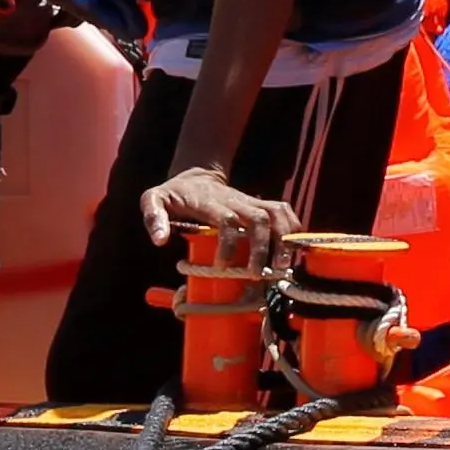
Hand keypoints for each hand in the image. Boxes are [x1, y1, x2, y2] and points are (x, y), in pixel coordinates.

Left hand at [142, 163, 290, 265]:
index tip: (223, 267)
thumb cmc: (174, 193)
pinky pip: (283, 211)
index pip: (226, 220)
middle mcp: (235, 200)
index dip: (228, 244)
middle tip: (259, 274)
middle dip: (262, 248)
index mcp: (210, 202)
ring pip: (277, 213)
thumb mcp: (154, 199)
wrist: (195, 174)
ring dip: (284, 239)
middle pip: (258, 219)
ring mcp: (250, 201)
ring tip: (283, 266)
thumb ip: (153, 216)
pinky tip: (295, 249)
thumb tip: (160, 241)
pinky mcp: (260, 204)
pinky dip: (294, 229)